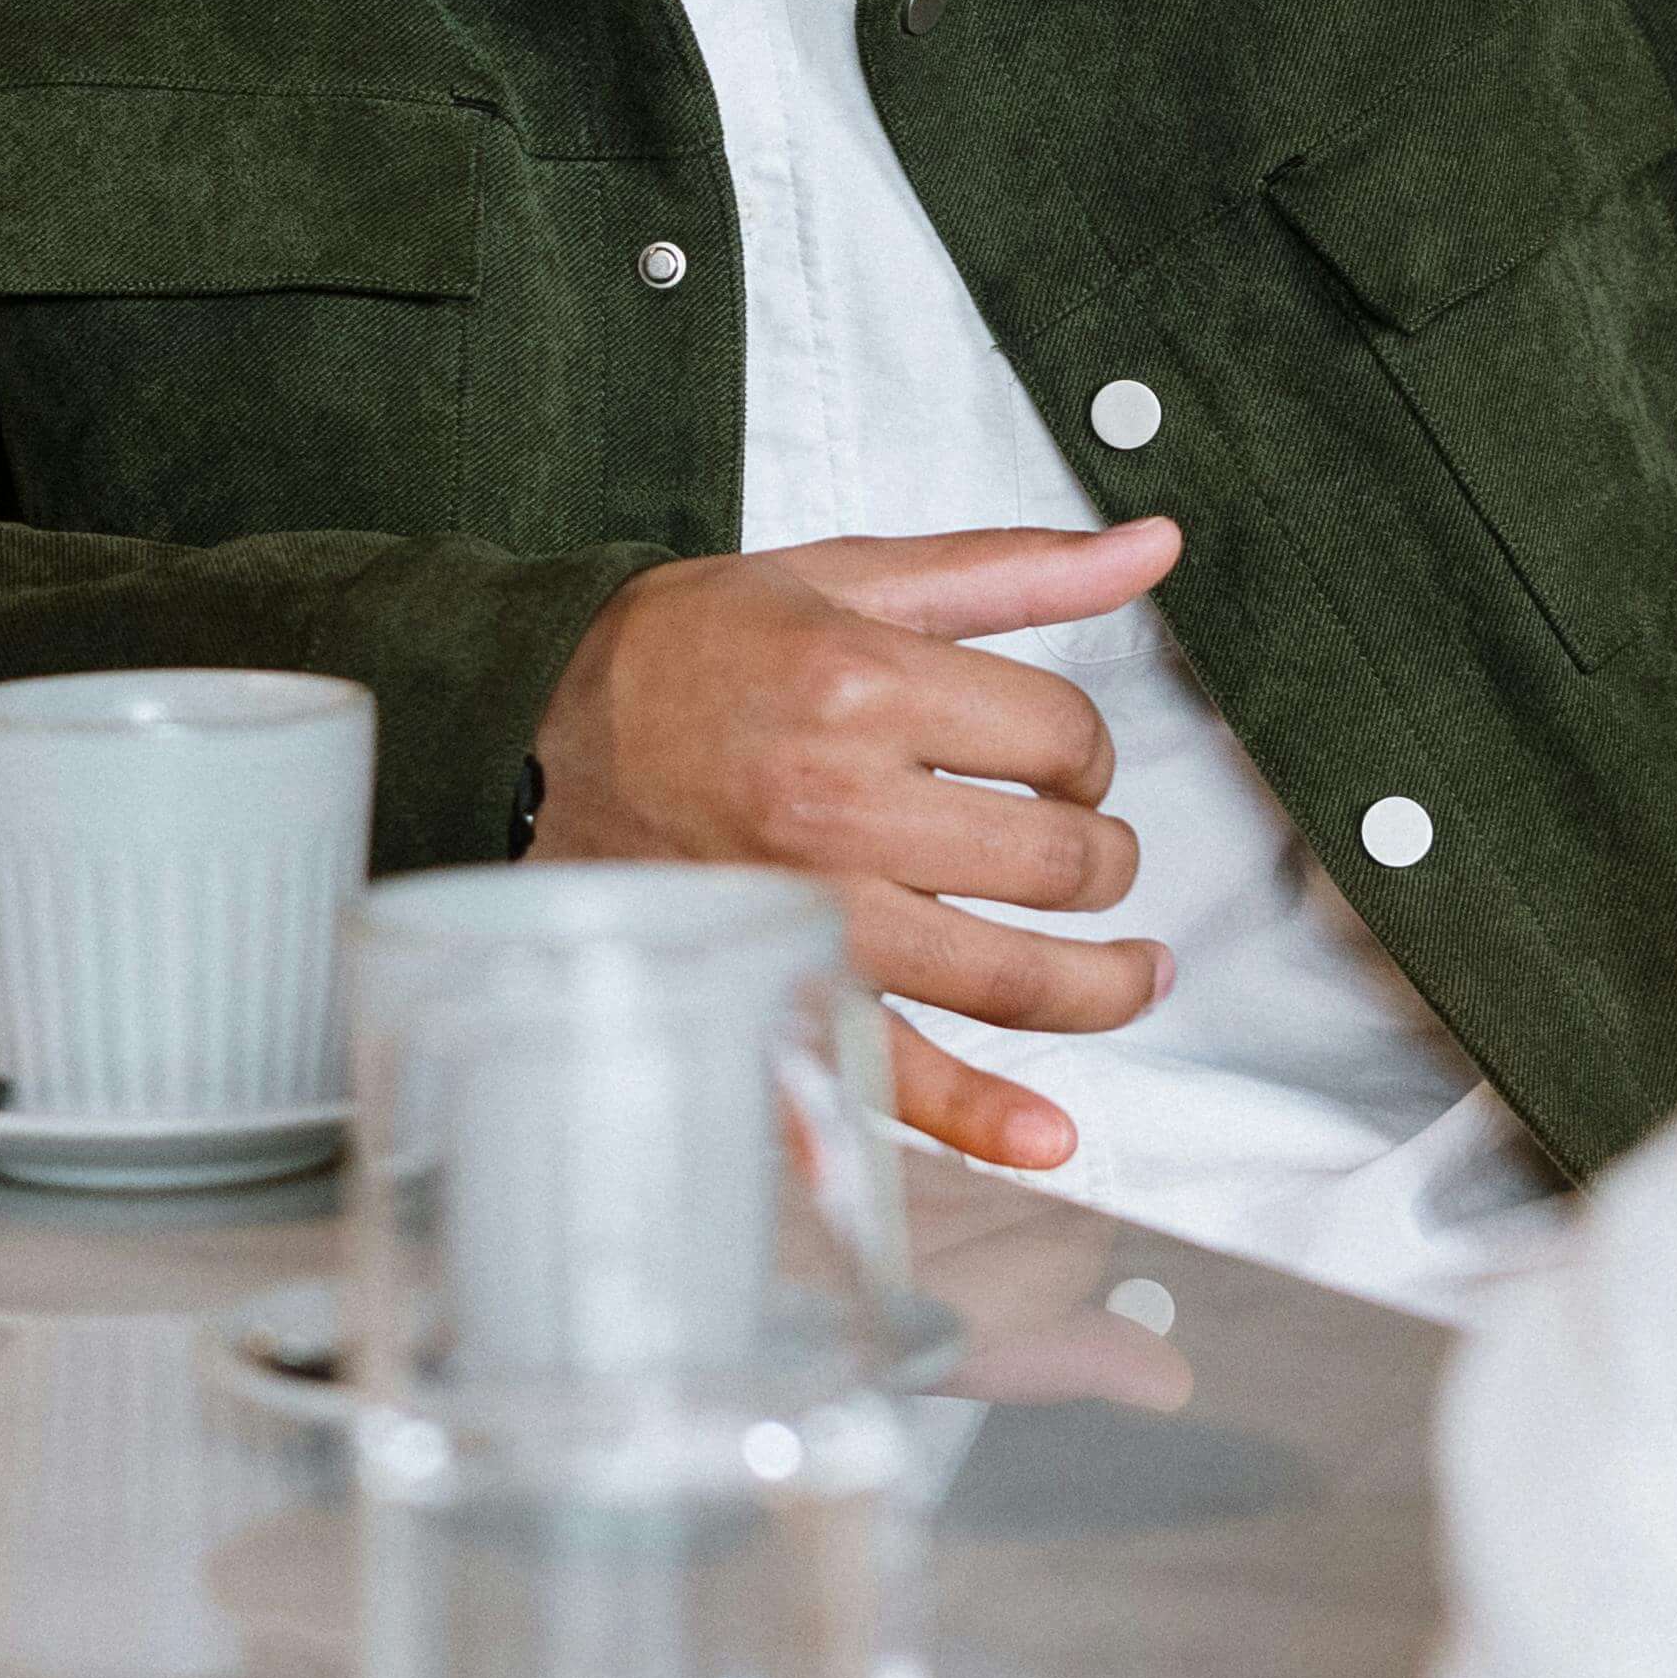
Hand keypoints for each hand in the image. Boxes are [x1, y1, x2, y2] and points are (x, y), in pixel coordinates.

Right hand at [530, 517, 1184, 1173]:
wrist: (523, 731)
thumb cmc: (682, 653)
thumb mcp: (842, 574)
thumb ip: (1009, 566)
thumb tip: (1153, 544)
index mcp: (858, 686)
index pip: (1060, 735)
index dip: (1086, 747)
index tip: (1061, 756)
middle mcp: (837, 808)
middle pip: (1053, 860)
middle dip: (1104, 858)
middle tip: (1090, 854)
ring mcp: (807, 915)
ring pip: (1007, 976)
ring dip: (1099, 986)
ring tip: (1131, 974)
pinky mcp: (774, 990)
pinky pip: (893, 1076)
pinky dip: (982, 1119)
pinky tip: (1049, 1134)